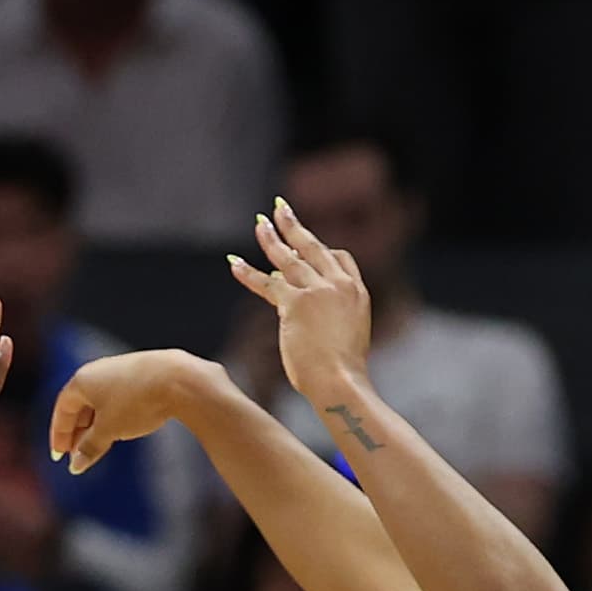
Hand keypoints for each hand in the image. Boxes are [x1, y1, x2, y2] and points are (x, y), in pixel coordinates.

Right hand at [50, 347, 210, 476]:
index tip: (59, 456)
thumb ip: (89, 448)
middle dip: (77, 433)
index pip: (62, 409)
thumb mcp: (108, 430)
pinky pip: (117, 399)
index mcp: (82, 380)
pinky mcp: (138, 375)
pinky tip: (119, 430)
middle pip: (79, 406)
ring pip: (99, 403)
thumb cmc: (136, 402)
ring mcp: (118, 371)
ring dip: (95, 427)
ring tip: (97, 447)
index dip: (59, 434)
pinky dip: (112, 417)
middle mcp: (97, 371)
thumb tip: (75, 466)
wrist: (178, 380)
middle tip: (78, 457)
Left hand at [228, 199, 376, 409]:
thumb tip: (301, 315)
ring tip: (259, 224)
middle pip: (314, 247)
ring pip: (289, 259)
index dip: (322, 250)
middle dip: (294, 226)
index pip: (340, 258)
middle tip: (280, 208)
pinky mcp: (296, 303)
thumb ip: (331, 320)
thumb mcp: (348, 339)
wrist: (341, 382)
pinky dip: (248, 274)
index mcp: (357, 293)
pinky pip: (268, 284)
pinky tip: (234, 263)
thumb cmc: (343, 373)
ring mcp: (318, 291)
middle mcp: (339, 285)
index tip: (305, 246)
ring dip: (270, 239)